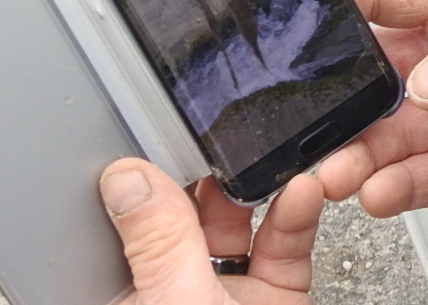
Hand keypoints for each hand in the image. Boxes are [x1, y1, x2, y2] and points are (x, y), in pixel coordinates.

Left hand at [100, 158, 322, 304]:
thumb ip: (160, 241)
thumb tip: (129, 178)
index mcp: (132, 300)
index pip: (126, 227)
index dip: (144, 180)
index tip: (161, 138)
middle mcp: (176, 293)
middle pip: (186, 217)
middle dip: (209, 175)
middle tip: (225, 140)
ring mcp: (228, 294)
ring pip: (239, 222)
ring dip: (259, 187)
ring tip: (272, 158)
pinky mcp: (276, 294)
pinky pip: (285, 243)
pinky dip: (297, 213)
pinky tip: (301, 190)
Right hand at [318, 0, 427, 217]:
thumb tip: (426, 79)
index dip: (334, 2)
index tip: (290, 27)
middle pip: (369, 70)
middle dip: (331, 97)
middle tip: (304, 125)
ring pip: (388, 132)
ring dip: (355, 152)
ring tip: (336, 172)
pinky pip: (426, 178)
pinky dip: (396, 189)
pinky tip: (379, 194)